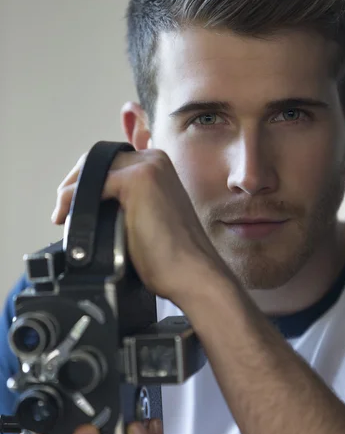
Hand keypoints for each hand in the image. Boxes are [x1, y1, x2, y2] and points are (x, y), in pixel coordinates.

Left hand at [52, 149, 226, 305]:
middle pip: (98, 161)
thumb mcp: (145, 220)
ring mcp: (148, 167)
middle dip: (76, 184)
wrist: (191, 273)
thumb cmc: (173, 258)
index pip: (110, 162)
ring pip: (93, 168)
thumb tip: (93, 209)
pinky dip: (72, 198)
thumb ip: (125, 205)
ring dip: (72, 191)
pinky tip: (66, 216)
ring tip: (64, 216)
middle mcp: (154, 160)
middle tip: (64, 211)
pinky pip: (91, 182)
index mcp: (158, 167)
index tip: (72, 206)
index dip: (85, 182)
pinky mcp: (139, 180)